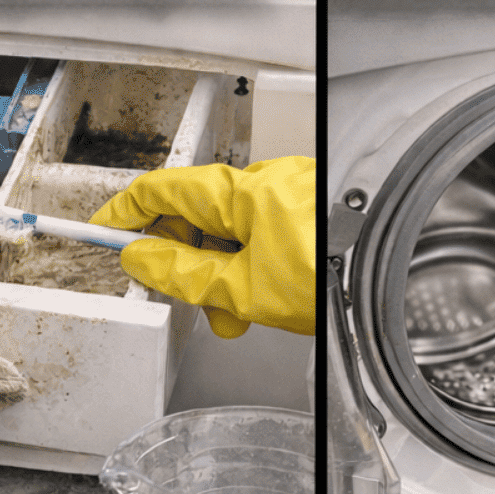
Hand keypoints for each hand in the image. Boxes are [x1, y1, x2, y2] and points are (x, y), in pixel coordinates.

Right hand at [90, 156, 314, 337]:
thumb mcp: (242, 289)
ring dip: (224, 270)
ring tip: (240, 314)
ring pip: (234, 227)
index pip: (162, 189)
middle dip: (186, 259)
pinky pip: (266, 227)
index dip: (126, 212)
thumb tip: (140, 257)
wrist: (390, 275)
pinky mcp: (313, 205)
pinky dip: (255, 260)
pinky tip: (269, 297)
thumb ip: (182, 273)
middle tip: (187, 297)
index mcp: (245, 191)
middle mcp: (270, 179)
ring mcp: (295, 189)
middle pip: (199, 212)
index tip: (104, 231)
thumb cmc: (332, 277)